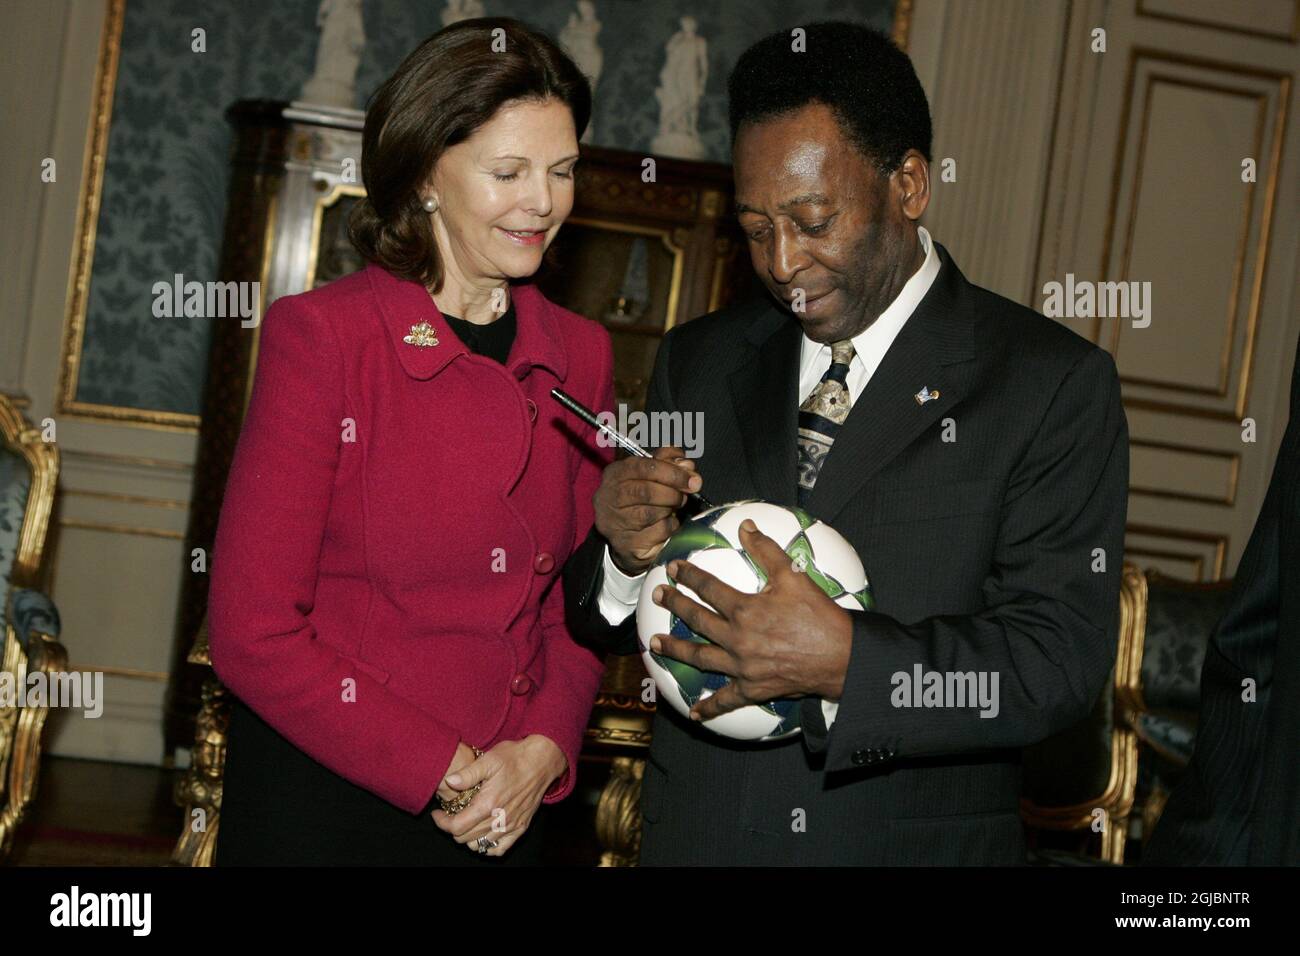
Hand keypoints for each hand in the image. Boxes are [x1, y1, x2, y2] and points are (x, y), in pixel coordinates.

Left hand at [430, 735, 565, 856]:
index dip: (442, 823)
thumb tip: (449, 781)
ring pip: (480, 845)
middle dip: (453, 828)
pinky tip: (483, 834)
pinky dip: (488, 846)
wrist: (542, 761)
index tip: (437, 814)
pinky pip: (500, 849)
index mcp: (488, 803)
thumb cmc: (515, 757)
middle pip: (465, 838)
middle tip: (451, 814)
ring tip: (466, 822)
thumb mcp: (489, 759)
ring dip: (468, 837)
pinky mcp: (521, 827)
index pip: (456, 827)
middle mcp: (499, 819)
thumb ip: (467, 774)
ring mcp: (511, 825)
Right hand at [593, 445, 701, 573]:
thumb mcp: (652, 475)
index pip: (643, 467)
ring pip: (652, 512)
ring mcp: (615, 522)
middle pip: (646, 491)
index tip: (691, 479)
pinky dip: (670, 526)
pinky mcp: (627, 543)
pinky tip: (667, 523)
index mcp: (615, 474)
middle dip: (673, 493)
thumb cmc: (641, 500)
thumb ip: (669, 465)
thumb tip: (688, 466)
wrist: (626, 537)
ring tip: (672, 508)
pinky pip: (658, 531)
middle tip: (684, 495)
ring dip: (670, 509)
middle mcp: (609, 497)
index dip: (672, 472)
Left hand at [649, 518, 852, 720]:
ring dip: (675, 650)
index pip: (707, 588)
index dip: (688, 576)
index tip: (673, 569)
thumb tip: (746, 526)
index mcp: (744, 609)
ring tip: (655, 644)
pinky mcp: (753, 688)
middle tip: (658, 596)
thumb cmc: (818, 615)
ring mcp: (742, 666)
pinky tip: (694, 713)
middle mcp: (737, 638)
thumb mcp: (794, 576)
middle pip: (697, 619)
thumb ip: (767, 550)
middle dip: (675, 605)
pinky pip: (726, 700)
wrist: (840, 656)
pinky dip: (709, 708)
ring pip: (700, 657)